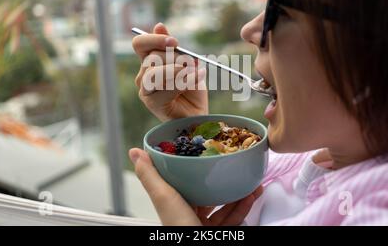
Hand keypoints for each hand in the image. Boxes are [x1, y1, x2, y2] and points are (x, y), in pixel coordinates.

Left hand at [129, 148, 263, 225]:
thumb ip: (150, 175)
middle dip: (221, 180)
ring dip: (238, 192)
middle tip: (232, 166)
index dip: (194, 169)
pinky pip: (233, 218)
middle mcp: (187, 216)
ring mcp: (204, 226)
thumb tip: (135, 152)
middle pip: (206, 193)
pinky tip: (252, 195)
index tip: (206, 154)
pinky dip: (243, 206)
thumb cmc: (179, 228)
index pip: (183, 182)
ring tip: (250, 180)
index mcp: (173, 205)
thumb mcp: (163, 197)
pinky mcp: (218, 234)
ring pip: (223, 206)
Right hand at [132, 23, 207, 121]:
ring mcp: (145, 91)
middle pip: (152, 57)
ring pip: (155, 73)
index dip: (154, 39)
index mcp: (149, 62)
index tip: (175, 42)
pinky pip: (166, 88)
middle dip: (176, 58)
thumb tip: (159, 25)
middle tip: (193, 62)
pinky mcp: (153, 104)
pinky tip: (197, 78)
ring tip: (196, 71)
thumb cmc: (191, 88)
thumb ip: (172, 47)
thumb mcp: (186, 63)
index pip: (140, 44)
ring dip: (178, 71)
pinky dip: (185, 81)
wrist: (198, 113)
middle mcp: (143, 75)